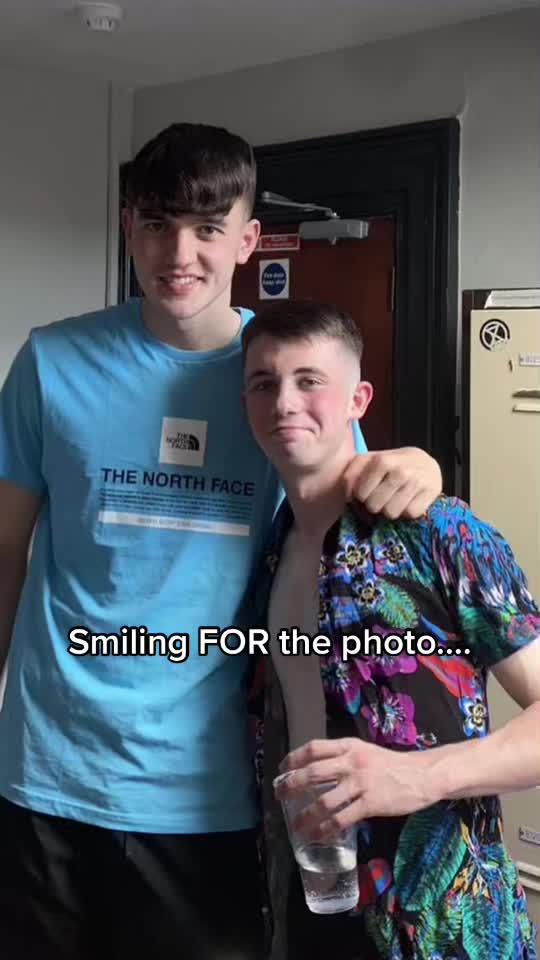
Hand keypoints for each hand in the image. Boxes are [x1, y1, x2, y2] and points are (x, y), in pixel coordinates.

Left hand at [276, 738, 439, 840]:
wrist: (422, 775)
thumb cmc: (393, 764)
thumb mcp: (366, 751)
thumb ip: (344, 757)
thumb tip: (318, 770)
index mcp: (349, 746)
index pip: (314, 748)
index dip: (294, 758)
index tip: (282, 769)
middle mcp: (351, 762)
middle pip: (313, 773)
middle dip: (291, 786)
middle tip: (280, 795)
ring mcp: (360, 783)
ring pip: (324, 800)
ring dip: (305, 815)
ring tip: (295, 825)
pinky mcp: (370, 804)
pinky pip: (341, 819)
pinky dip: (326, 829)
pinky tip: (318, 836)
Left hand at [343, 447, 441, 519]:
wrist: (425, 462)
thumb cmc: (391, 464)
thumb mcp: (368, 462)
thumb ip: (351, 474)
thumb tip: (347, 496)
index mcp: (381, 460)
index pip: (360, 494)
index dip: (361, 496)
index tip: (368, 490)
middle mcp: (400, 471)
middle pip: (374, 506)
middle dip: (376, 504)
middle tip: (382, 496)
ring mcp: (417, 482)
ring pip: (391, 513)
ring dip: (391, 510)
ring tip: (395, 499)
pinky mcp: (431, 493)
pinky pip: (410, 515)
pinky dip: (407, 512)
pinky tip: (408, 501)